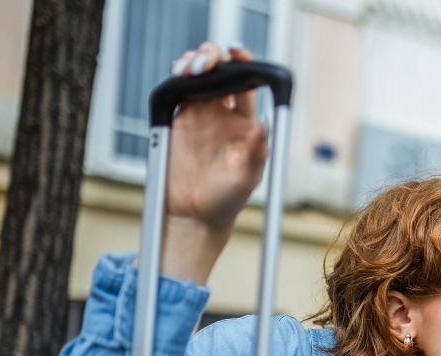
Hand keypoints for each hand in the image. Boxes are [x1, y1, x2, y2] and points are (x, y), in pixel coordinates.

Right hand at [158, 42, 268, 284]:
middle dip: (214, 58)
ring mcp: (199, 116)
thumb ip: (257, 153)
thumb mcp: (248, 179)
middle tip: (208, 64)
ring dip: (194, 63)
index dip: (244, 64)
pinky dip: (177, 78)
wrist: (194, 216)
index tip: (238, 55)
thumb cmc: (227, 200)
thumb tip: (265, 127)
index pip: (248, 84)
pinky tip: (179, 76)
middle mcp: (223, 115)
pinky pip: (176, 91)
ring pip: (197, 77)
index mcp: (246, 123)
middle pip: (220, 72)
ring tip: (191, 69)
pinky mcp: (176, 122)